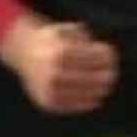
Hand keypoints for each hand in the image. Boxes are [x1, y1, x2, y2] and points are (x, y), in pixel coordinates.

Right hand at [0, 17, 118, 114]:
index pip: (95, 58)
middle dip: (109, 74)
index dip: (108, 56)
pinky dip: (89, 101)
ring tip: (106, 84)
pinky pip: (76, 106)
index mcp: (61, 52)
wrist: (22, 52)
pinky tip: (96, 96)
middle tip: (113, 72)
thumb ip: (86, 38)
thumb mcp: (66, 30)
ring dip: (101, 89)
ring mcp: (51, 89)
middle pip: (95, 78)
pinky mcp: (49, 102)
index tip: (113, 55)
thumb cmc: (51, 39)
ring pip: (89, 94)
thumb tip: (108, 54)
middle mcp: (55, 72)